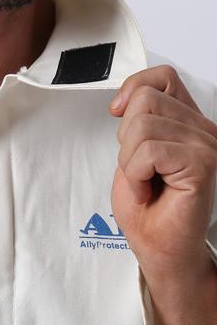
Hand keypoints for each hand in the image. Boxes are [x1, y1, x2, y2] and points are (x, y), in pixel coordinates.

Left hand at [109, 65, 216, 279]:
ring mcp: (207, 146)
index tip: (118, 113)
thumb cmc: (148, 205)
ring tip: (144, 180)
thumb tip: (128, 93)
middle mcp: (204, 130)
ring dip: (129, 158)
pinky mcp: (203, 164)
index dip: (133, 88)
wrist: (161, 249)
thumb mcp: (130, 147)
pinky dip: (135, 172)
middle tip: (139, 168)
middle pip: (144, 99)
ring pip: (142, 124)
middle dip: (125, 136)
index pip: (162, 77)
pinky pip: (148, 150)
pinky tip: (147, 189)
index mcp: (189, 121)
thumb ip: (137, 114)